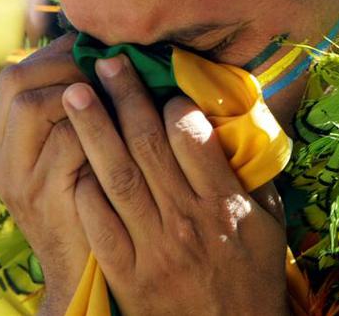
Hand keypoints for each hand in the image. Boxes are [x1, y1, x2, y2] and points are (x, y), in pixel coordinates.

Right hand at [0, 33, 91, 315]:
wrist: (81, 271)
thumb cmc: (88, 200)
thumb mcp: (70, 152)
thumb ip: (73, 111)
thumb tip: (101, 52)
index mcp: (2, 141)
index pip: (16, 74)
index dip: (56, 54)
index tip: (94, 49)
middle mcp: (0, 155)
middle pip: (16, 81)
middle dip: (66, 64)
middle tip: (104, 66)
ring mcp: (18, 176)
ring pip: (35, 104)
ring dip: (81, 91)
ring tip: (110, 94)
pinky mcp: (44, 195)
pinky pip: (68, 141)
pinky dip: (96, 127)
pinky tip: (120, 130)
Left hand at [61, 55, 289, 315]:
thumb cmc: (251, 277)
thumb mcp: (269, 224)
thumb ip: (253, 174)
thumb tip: (239, 122)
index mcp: (224, 204)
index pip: (192, 137)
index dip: (173, 103)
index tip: (161, 85)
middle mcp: (187, 221)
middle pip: (149, 145)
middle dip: (125, 97)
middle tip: (105, 61)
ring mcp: (153, 247)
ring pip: (117, 175)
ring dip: (93, 129)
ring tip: (73, 93)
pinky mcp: (125, 273)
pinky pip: (97, 221)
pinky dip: (83, 187)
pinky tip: (68, 157)